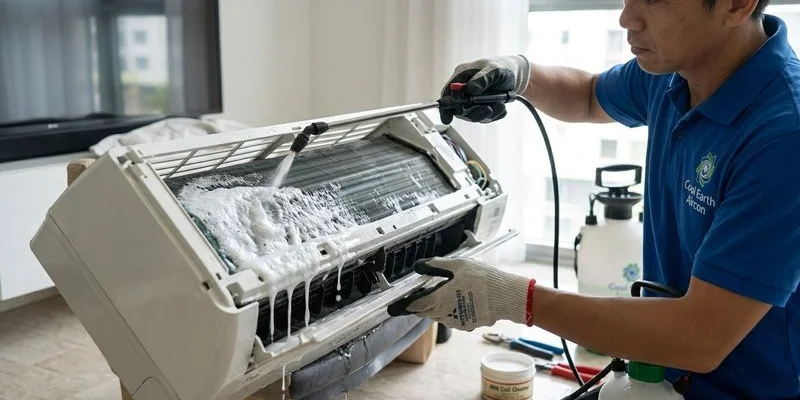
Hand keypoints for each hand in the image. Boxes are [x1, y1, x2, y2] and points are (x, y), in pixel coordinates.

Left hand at [387, 257, 533, 330]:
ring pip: (438, 315)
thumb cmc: (482, 278)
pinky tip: (462, 299)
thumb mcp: (457, 265)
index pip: (413, 305)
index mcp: (438, 299)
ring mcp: (456, 321)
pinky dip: (451, 310)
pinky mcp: (466, 325)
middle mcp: (444, 314)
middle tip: (426, 291)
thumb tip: (418, 266)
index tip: (393, 308)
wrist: (506, 295)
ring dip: (437, 306)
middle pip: (425, 311)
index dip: (402, 306)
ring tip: (449, 291)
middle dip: (421, 303)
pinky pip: (452, 318)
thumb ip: (435, 266)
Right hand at [439, 54, 530, 124]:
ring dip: (488, 114)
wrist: (516, 76)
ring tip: (501, 105)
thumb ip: (482, 79)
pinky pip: (485, 118)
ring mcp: (472, 101)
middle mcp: (464, 90)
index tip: (447, 118)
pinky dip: (495, 115)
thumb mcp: (494, 69)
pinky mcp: (481, 108)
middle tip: (488, 109)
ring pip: (473, 116)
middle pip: (459, 109)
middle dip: (474, 112)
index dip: (445, 107)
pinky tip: (502, 106)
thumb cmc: (503, 68)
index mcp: (462, 76)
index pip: (447, 93)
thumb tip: (469, 89)